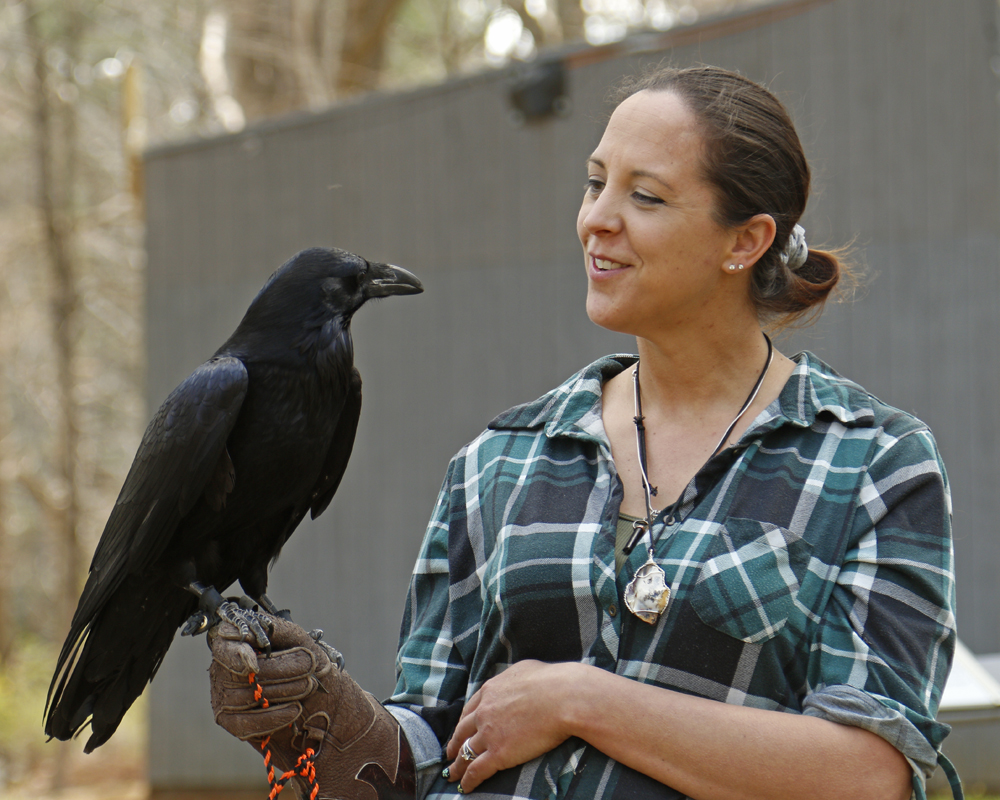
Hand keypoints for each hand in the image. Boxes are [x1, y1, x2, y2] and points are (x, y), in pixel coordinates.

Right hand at [209, 616, 414, 798]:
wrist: (319, 694)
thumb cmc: (304, 658)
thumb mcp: (296, 637)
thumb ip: (274, 630)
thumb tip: (249, 635)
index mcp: (234, 639)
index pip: (223, 647)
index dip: (235, 656)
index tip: (254, 662)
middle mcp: (221, 667)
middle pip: (243, 673)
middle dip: (281, 670)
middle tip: (310, 666)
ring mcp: (223, 695)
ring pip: (248, 697)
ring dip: (284, 691)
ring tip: (309, 685)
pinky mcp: (231, 721)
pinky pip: (247, 723)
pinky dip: (274, 717)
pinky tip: (295, 710)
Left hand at [443, 660, 580, 793]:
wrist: (562, 698)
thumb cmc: (551, 681)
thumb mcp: (525, 669)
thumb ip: (513, 678)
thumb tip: (516, 680)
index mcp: (490, 691)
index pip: (470, 709)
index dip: (464, 721)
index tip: (462, 729)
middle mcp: (484, 712)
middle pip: (463, 731)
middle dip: (455, 743)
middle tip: (450, 752)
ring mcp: (489, 733)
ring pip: (466, 752)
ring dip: (458, 765)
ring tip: (452, 774)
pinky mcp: (498, 754)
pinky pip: (477, 770)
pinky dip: (468, 780)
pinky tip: (465, 787)